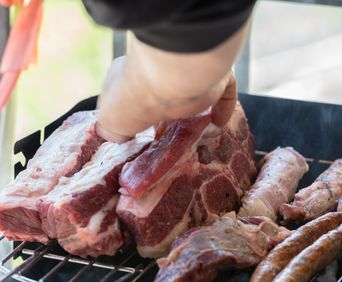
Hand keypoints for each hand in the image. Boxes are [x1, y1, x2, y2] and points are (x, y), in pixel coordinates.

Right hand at [95, 56, 237, 142]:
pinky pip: (225, 92)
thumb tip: (115, 139)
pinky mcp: (217, 78)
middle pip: (168, 99)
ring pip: (197, 96)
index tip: (145, 139)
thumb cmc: (136, 97)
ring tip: (196, 138)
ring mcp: (193, 74)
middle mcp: (165, 73)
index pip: (136, 97)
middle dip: (170, 120)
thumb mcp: (110, 119)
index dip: (139, 116)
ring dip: (197, 117)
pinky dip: (223, 109)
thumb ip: (111, 130)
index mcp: (134, 76)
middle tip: (172, 143)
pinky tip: (217, 124)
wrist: (173, 77)